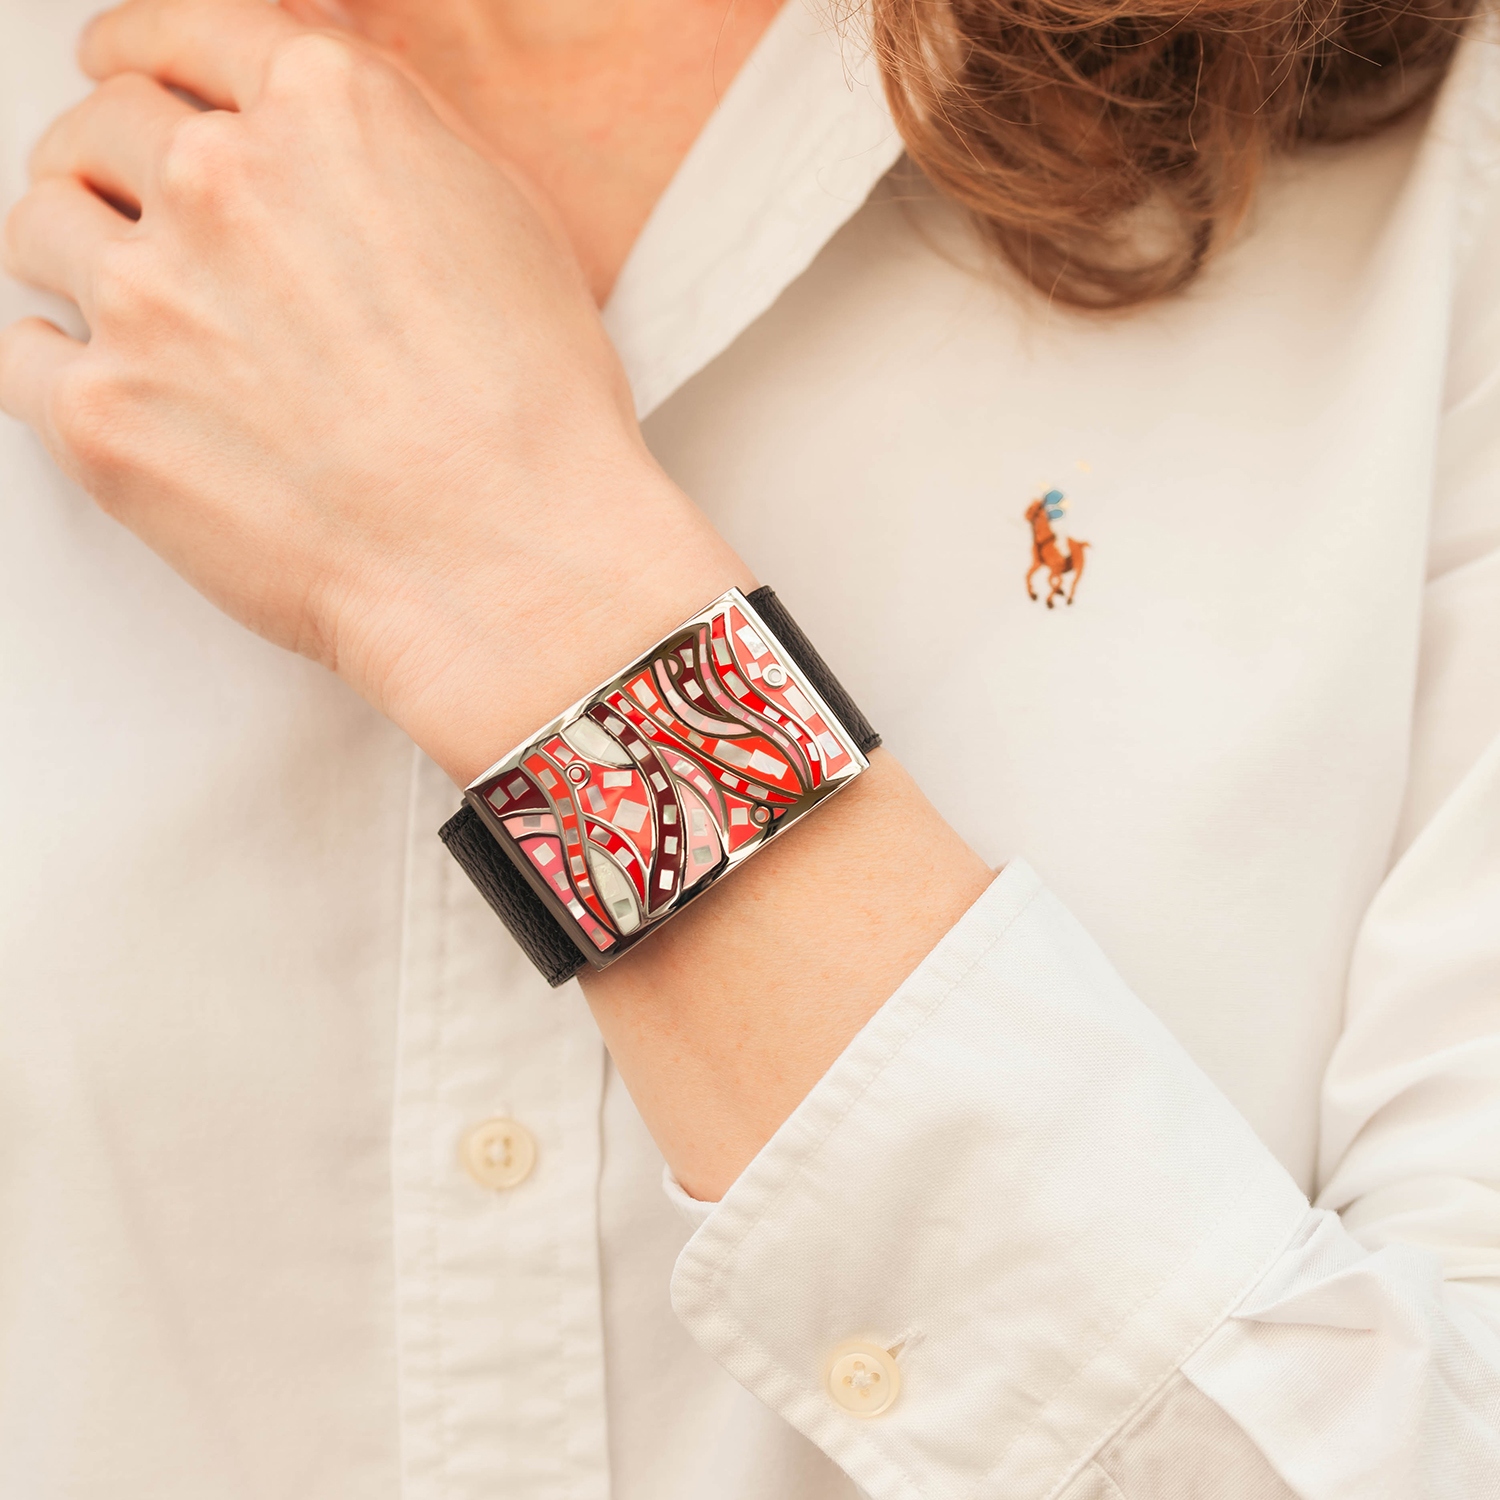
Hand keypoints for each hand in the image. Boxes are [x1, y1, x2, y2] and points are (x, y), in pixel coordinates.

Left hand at [0, 0, 746, 777]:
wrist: (512, 563)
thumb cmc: (536, 419)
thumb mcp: (506, 224)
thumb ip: (391, 145)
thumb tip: (319, 131)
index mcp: (323, 113)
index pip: (183, 33)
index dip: (141, 49)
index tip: (122, 66)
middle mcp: (221, 183)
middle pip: (99, 127)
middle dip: (108, 161)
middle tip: (126, 207)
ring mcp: (148, 297)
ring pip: (41, 228)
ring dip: (74, 257)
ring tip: (132, 314)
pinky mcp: (103, 414)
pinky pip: (18, 355)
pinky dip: (54, 366)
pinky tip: (112, 388)